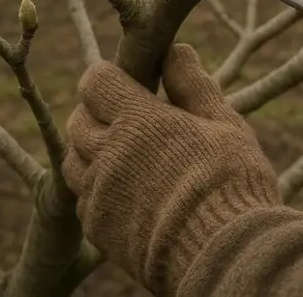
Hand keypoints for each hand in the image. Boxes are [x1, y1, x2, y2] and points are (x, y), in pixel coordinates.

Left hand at [63, 44, 279, 295]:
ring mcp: (98, 194)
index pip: (95, 81)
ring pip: (71, 160)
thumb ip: (193, 84)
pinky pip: (82, 198)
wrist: (222, 252)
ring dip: (90, 150)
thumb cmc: (231, 181)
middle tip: (128, 117)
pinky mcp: (97, 227)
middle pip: (77, 119)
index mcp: (138, 120)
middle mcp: (107, 154)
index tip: (128, 82)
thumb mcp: (224, 123)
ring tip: (123, 153)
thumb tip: (175, 51)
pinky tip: (127, 188)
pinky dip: (95, 187)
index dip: (109, 77)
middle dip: (97, 112)